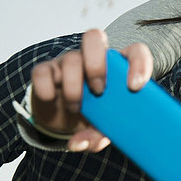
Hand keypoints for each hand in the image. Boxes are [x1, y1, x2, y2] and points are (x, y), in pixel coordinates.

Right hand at [30, 29, 153, 151]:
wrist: (67, 121)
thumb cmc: (97, 118)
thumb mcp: (104, 128)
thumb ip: (99, 135)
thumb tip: (80, 143)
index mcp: (117, 66)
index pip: (135, 51)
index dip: (139, 64)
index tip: (135, 86)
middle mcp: (93, 58)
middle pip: (94, 37)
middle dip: (97, 64)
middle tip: (99, 91)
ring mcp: (68, 62)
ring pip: (70, 58)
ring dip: (73, 86)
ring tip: (76, 107)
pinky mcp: (47, 72)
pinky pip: (42, 71)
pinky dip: (45, 86)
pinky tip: (51, 98)